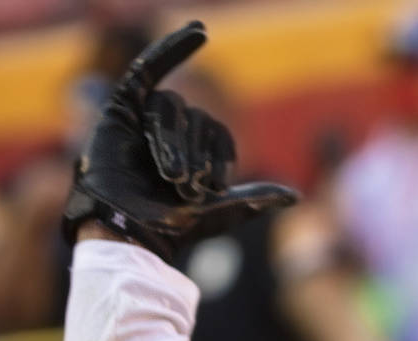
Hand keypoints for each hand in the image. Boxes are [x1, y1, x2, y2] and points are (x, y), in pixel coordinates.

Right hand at [62, 20, 296, 260]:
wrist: (133, 231)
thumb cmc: (174, 225)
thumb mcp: (226, 211)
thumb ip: (257, 198)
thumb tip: (297, 197)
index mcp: (195, 152)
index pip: (219, 134)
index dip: (221, 157)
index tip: (214, 185)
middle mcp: (172, 133)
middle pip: (195, 120)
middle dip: (194, 155)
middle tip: (187, 186)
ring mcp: (145, 120)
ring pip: (171, 110)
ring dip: (174, 144)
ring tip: (172, 175)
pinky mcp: (121, 109)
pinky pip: (146, 70)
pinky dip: (170, 49)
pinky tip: (198, 31)